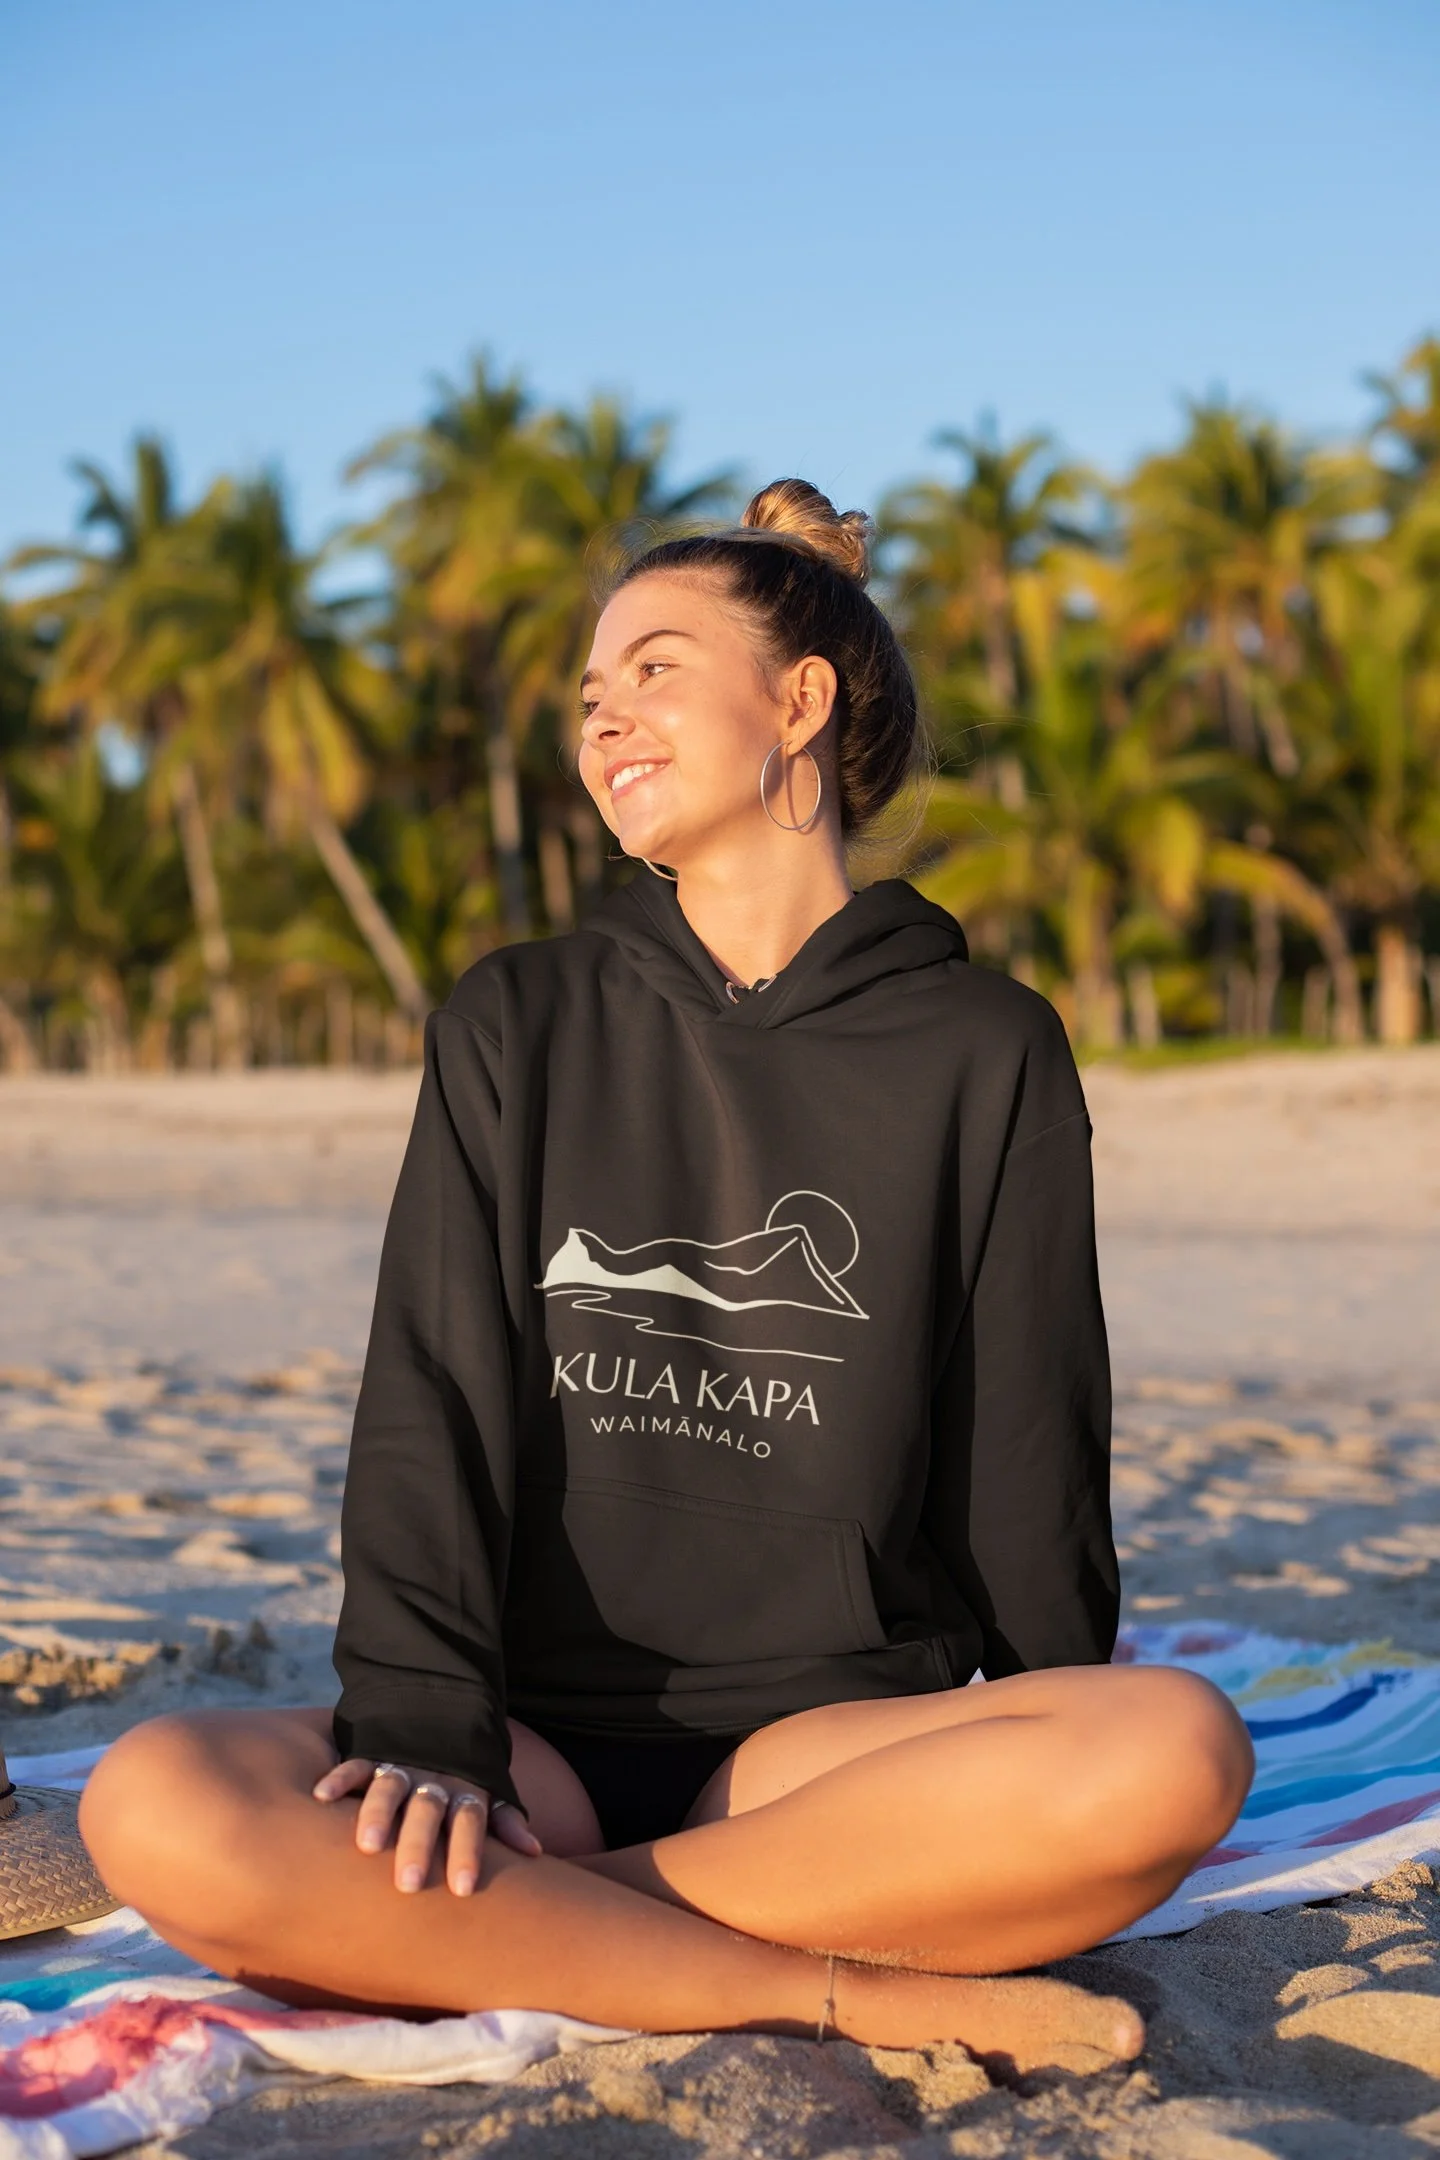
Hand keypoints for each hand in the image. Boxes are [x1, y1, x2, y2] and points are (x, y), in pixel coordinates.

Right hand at [313, 1757, 542, 1894]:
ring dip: (379, 1814)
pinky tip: (322, 1797)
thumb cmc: (462, 1771)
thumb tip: (536, 1854)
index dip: (468, 1852)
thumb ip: (505, 1821)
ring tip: (368, 1845)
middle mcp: (432, 1779)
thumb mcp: (487, 1789)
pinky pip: (354, 1763)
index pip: (471, 1822)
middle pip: (428, 1811)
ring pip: (390, 1788)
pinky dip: (340, 1778)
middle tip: (410, 1884)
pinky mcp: (372, 1753)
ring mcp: (401, 1765)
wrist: (438, 1708)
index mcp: (464, 1790)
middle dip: (420, 1846)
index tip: (464, 1889)